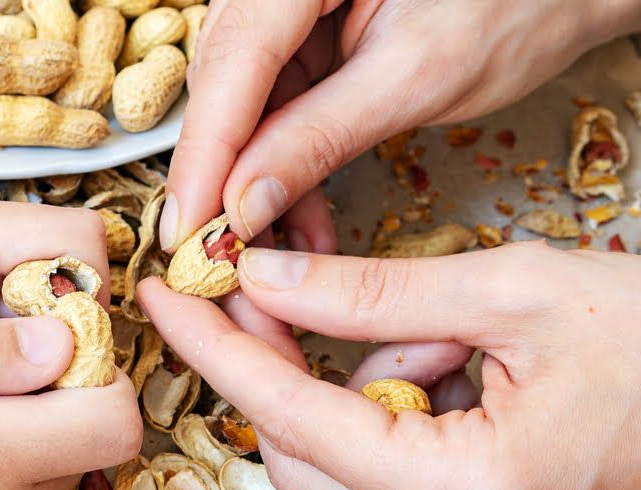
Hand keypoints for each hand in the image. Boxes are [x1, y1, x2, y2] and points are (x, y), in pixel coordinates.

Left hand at [137, 242, 640, 489]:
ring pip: (344, 471)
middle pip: (308, 452)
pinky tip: (450, 373)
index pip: (295, 415)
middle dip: (275, 365)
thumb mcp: (514, 291)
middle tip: (259, 290)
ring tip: (433, 333)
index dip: (219, 351)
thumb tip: (264, 281)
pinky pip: (390, 485)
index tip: (166, 301)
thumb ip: (373, 292)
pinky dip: (389, 420)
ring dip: (348, 391)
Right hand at [160, 0, 640, 252]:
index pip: (232, 64)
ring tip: (279, 246)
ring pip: (243, 108)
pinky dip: (285, 169)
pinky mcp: (304, 45)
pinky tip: (301, 216)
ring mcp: (288, 13)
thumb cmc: (513, 3)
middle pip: (222, 87)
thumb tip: (244, 202)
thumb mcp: (416, 77)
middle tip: (216, 254)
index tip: (186, 229)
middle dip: (222, 177)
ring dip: (256, 184)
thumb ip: (322, 136)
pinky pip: (274, 112)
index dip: (203, 155)